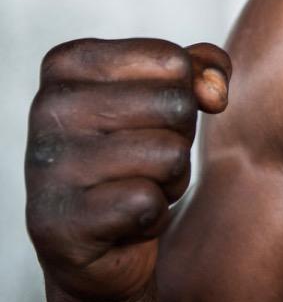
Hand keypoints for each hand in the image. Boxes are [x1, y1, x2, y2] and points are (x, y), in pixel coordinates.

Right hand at [26, 38, 230, 301]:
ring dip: (171, 178)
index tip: (150, 118)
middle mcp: (50, 108)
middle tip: (144, 158)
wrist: (100, 242)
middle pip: (176, 104)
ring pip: (169, 153)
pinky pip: (149, 202)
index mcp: (68, 65)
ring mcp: (50, 165)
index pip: (172, 60)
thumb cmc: (135, 153)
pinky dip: (152, 215)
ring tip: (134, 186)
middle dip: (180, 137)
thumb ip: (200, 67)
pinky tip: (123, 220)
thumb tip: (214, 91)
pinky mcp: (62, 222)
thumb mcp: (168, 93)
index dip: (184, 93)